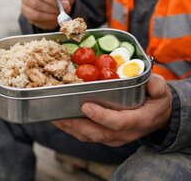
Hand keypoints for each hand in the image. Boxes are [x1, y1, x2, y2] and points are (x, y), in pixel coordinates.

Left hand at [53, 74, 171, 146]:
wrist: (158, 118)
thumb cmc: (157, 102)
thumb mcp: (161, 91)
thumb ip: (156, 85)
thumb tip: (149, 79)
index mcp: (137, 120)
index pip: (118, 122)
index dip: (101, 116)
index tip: (86, 106)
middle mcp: (124, 133)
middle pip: (97, 133)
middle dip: (77, 125)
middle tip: (59, 115)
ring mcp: (115, 137)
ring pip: (90, 136)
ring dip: (71, 128)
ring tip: (54, 117)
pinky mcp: (107, 136)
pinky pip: (88, 136)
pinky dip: (73, 129)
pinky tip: (61, 120)